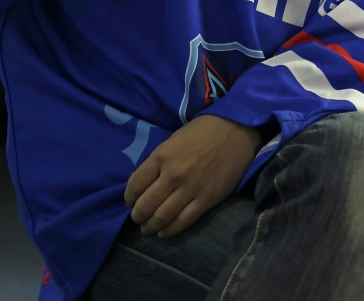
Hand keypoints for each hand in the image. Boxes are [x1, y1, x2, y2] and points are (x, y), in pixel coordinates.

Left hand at [124, 115, 261, 237]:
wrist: (234, 131)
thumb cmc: (201, 131)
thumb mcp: (173, 140)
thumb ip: (157, 161)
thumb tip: (141, 181)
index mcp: (162, 156)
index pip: (135, 185)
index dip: (129, 197)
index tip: (130, 201)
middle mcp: (173, 175)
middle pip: (146, 204)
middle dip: (137, 215)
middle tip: (137, 217)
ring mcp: (190, 190)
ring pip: (162, 217)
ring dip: (150, 225)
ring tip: (147, 227)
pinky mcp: (206, 200)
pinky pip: (183, 221)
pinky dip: (170, 230)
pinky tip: (164, 232)